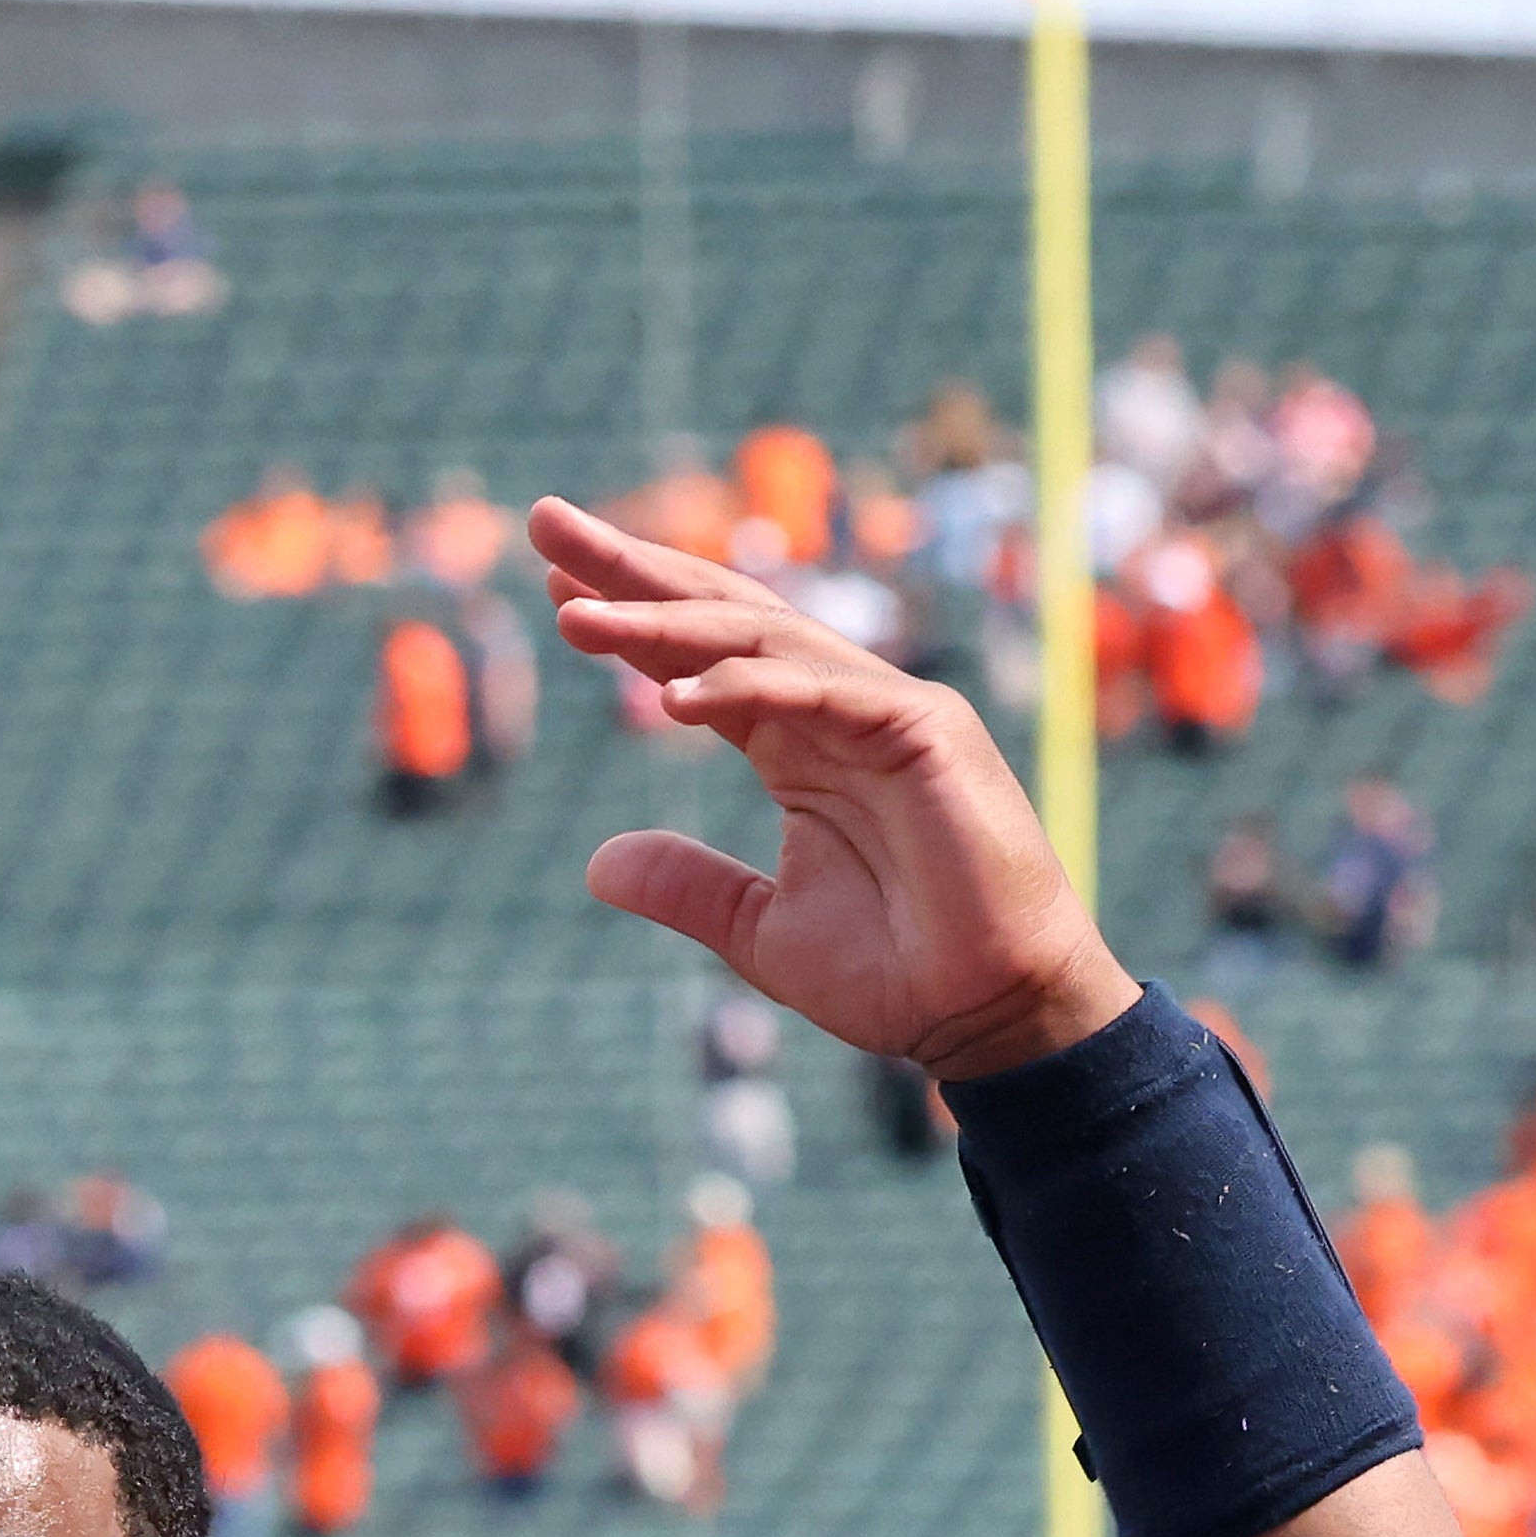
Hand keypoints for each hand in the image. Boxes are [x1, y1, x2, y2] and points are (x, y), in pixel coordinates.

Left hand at [532, 498, 1134, 1086]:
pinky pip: (822, 692)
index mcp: (796, 742)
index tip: (550, 584)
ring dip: (664, 621)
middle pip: (722, 615)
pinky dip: (748, 689)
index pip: (699, 658)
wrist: (992, 1015)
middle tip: (543, 521)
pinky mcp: (924, 731)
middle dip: (632, 569)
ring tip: (574, 616)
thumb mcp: (761, 932)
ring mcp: (883, 710)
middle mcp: (835, 707)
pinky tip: (670, 699)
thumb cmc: (899, 973)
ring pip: (760, 640)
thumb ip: (687, 888)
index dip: (628, 615)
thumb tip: (596, 864)